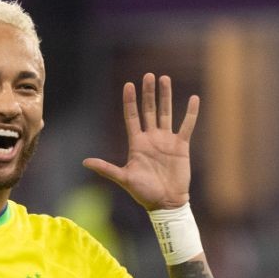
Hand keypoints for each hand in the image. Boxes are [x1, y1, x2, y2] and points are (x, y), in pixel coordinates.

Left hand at [85, 73, 198, 210]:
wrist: (165, 202)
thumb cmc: (144, 192)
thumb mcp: (124, 178)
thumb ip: (106, 168)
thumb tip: (85, 162)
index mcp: (137, 143)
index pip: (132, 117)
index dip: (130, 101)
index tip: (128, 85)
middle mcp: (151, 138)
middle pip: (149, 110)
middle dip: (148, 93)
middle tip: (148, 75)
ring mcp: (167, 140)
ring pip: (166, 113)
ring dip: (166, 96)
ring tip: (164, 79)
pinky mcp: (181, 146)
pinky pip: (187, 126)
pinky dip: (190, 113)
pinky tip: (193, 98)